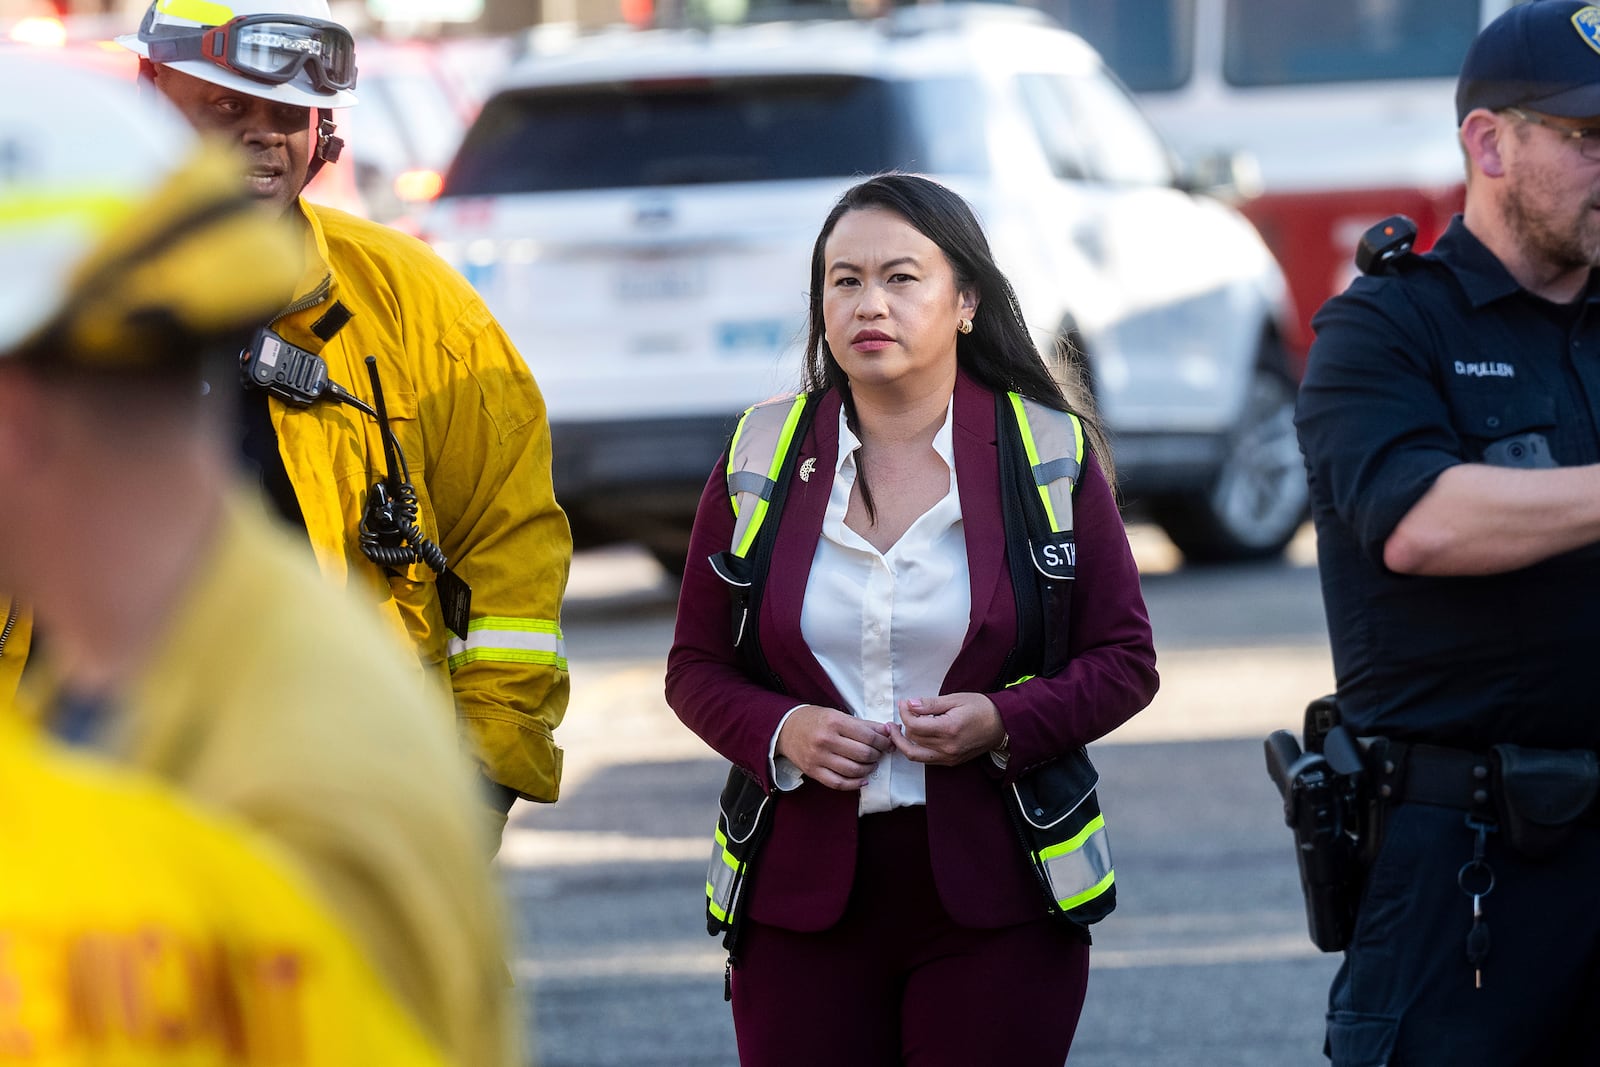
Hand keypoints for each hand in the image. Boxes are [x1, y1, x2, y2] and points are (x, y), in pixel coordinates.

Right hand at [776, 705, 894, 790]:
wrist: (786, 729)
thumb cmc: (815, 720)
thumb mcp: (838, 714)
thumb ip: (864, 724)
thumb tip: (889, 731)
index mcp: (834, 722)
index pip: (868, 736)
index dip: (883, 741)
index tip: (887, 743)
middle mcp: (826, 740)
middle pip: (863, 754)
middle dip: (877, 755)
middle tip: (880, 753)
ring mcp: (818, 757)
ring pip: (853, 770)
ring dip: (868, 769)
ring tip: (871, 764)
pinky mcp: (813, 771)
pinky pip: (838, 783)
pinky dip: (854, 784)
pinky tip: (863, 780)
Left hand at [889, 693, 1004, 766]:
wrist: (1002, 725)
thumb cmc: (981, 709)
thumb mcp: (955, 699)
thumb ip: (930, 704)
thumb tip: (909, 704)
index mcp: (948, 729)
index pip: (914, 726)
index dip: (904, 713)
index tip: (904, 703)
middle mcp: (947, 747)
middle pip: (912, 739)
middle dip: (904, 724)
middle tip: (904, 711)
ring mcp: (949, 757)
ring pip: (914, 754)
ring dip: (904, 741)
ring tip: (899, 727)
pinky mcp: (950, 761)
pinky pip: (925, 759)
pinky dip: (915, 749)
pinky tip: (914, 737)